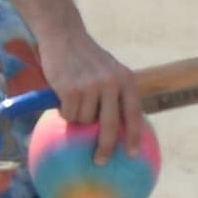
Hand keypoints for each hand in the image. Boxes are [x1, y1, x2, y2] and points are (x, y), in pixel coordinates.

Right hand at [35, 23, 142, 163]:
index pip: (134, 113)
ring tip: (74, 98)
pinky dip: (64, 111)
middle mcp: (111, 83)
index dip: (134, 136)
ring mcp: (91, 86)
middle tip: (100, 161)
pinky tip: (62, 95)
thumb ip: (115, 95)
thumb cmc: (86, 58)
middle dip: (105, 147)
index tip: (131, 154)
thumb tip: (118, 131)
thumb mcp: (108, 71)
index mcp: (126, 79)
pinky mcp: (71, 89)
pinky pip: (68, 115)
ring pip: (84, 120)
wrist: (64, 35)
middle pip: (110, 126)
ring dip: (77, 116)